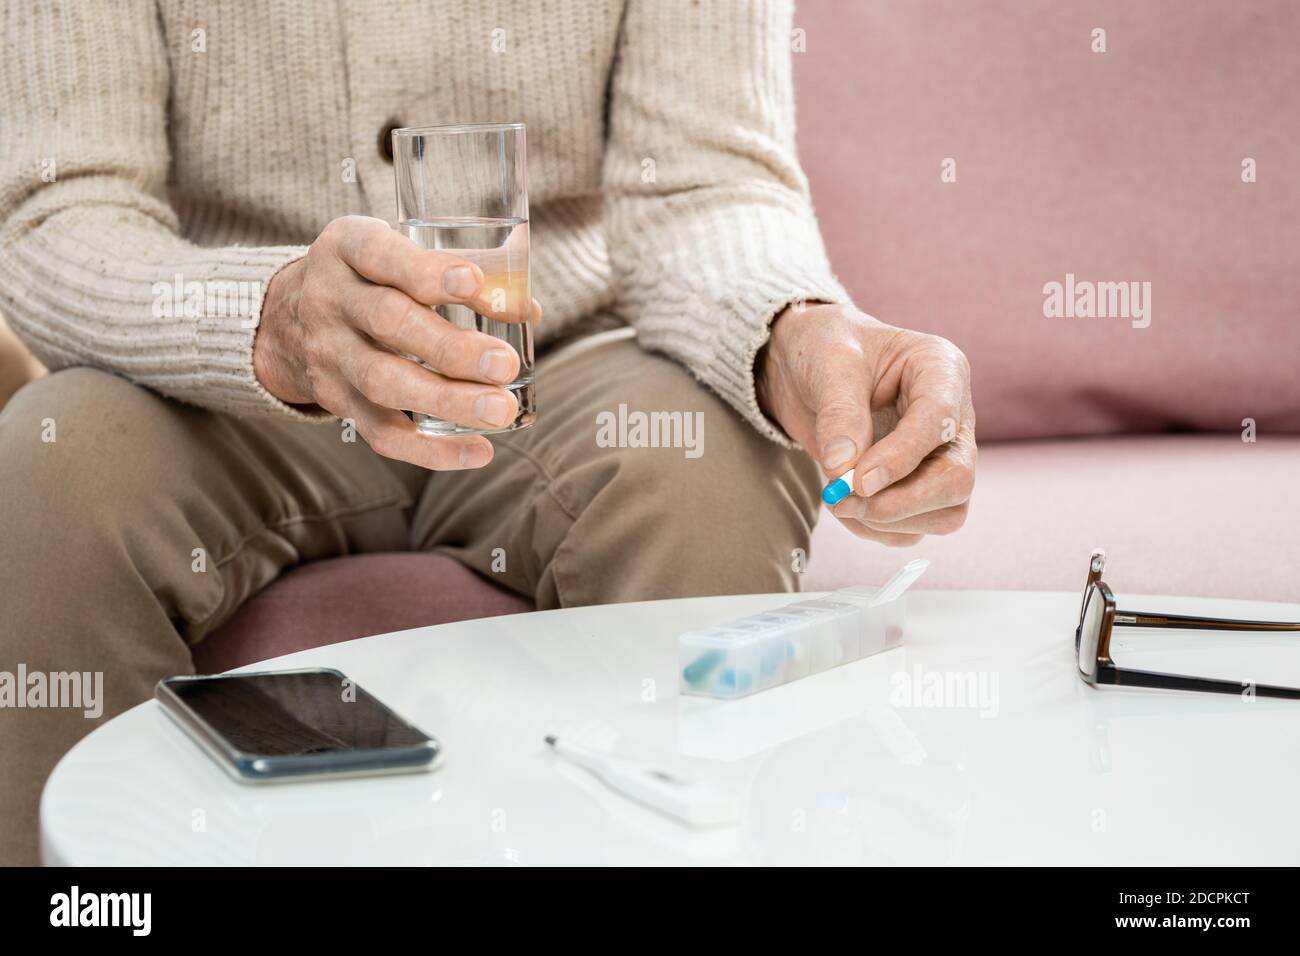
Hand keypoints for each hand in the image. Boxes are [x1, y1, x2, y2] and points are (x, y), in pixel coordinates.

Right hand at [254, 215, 540, 469]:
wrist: (289, 321)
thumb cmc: (372, 278)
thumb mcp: (399, 250)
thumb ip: (466, 267)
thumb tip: (528, 307)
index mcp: (347, 247)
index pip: (380, 255)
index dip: (426, 270)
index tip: (475, 282)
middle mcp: (329, 299)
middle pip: (387, 322)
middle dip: (450, 347)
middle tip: (505, 364)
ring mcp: (328, 354)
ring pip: (382, 382)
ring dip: (447, 400)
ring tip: (501, 410)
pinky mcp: (336, 401)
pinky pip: (380, 432)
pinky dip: (431, 450)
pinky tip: (479, 452)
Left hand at [757, 302, 975, 545]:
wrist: (802, 368)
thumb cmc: (824, 349)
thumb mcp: (828, 365)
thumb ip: (839, 414)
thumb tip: (844, 469)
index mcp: (941, 370)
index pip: (941, 422)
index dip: (901, 458)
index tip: (857, 480)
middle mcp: (951, 417)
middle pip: (957, 479)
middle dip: (900, 502)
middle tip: (844, 500)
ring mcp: (937, 456)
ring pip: (945, 513)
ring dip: (888, 521)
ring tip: (837, 500)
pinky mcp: (916, 487)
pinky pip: (912, 529)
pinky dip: (875, 530)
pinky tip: (844, 507)